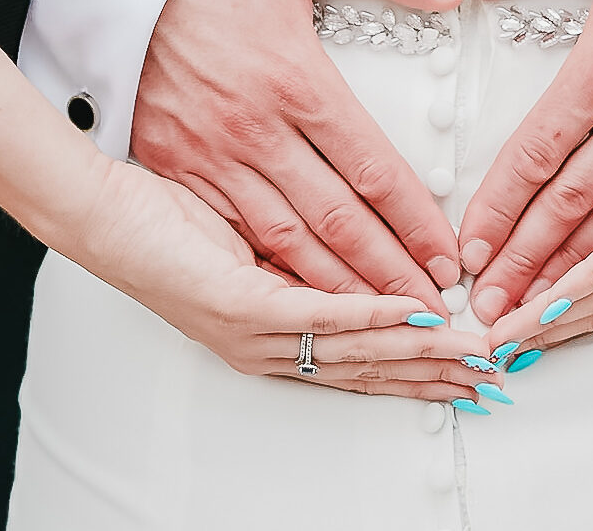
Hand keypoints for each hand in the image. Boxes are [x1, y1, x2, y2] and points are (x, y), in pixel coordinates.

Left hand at [72, 159, 497, 401]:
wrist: (105, 215)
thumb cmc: (169, 225)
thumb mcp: (253, 243)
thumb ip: (306, 258)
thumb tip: (363, 249)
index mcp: (272, 337)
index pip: (359, 362)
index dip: (416, 368)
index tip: (465, 367)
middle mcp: (266, 347)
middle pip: (368, 368)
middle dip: (434, 373)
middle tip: (488, 377)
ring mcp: (255, 332)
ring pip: (355, 349)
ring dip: (421, 349)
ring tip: (469, 349)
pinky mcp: (243, 304)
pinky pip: (322, 312)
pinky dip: (374, 313)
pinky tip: (414, 312)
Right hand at [132, 0, 464, 312]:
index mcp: (293, 79)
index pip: (371, 167)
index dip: (414, 220)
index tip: (447, 256)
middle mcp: (252, 130)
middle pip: (336, 219)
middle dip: (389, 272)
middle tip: (430, 311)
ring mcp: (207, 155)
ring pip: (285, 240)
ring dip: (338, 285)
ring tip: (382, 319)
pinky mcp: (171, 166)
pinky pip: (231, 232)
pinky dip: (271, 270)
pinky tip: (303, 299)